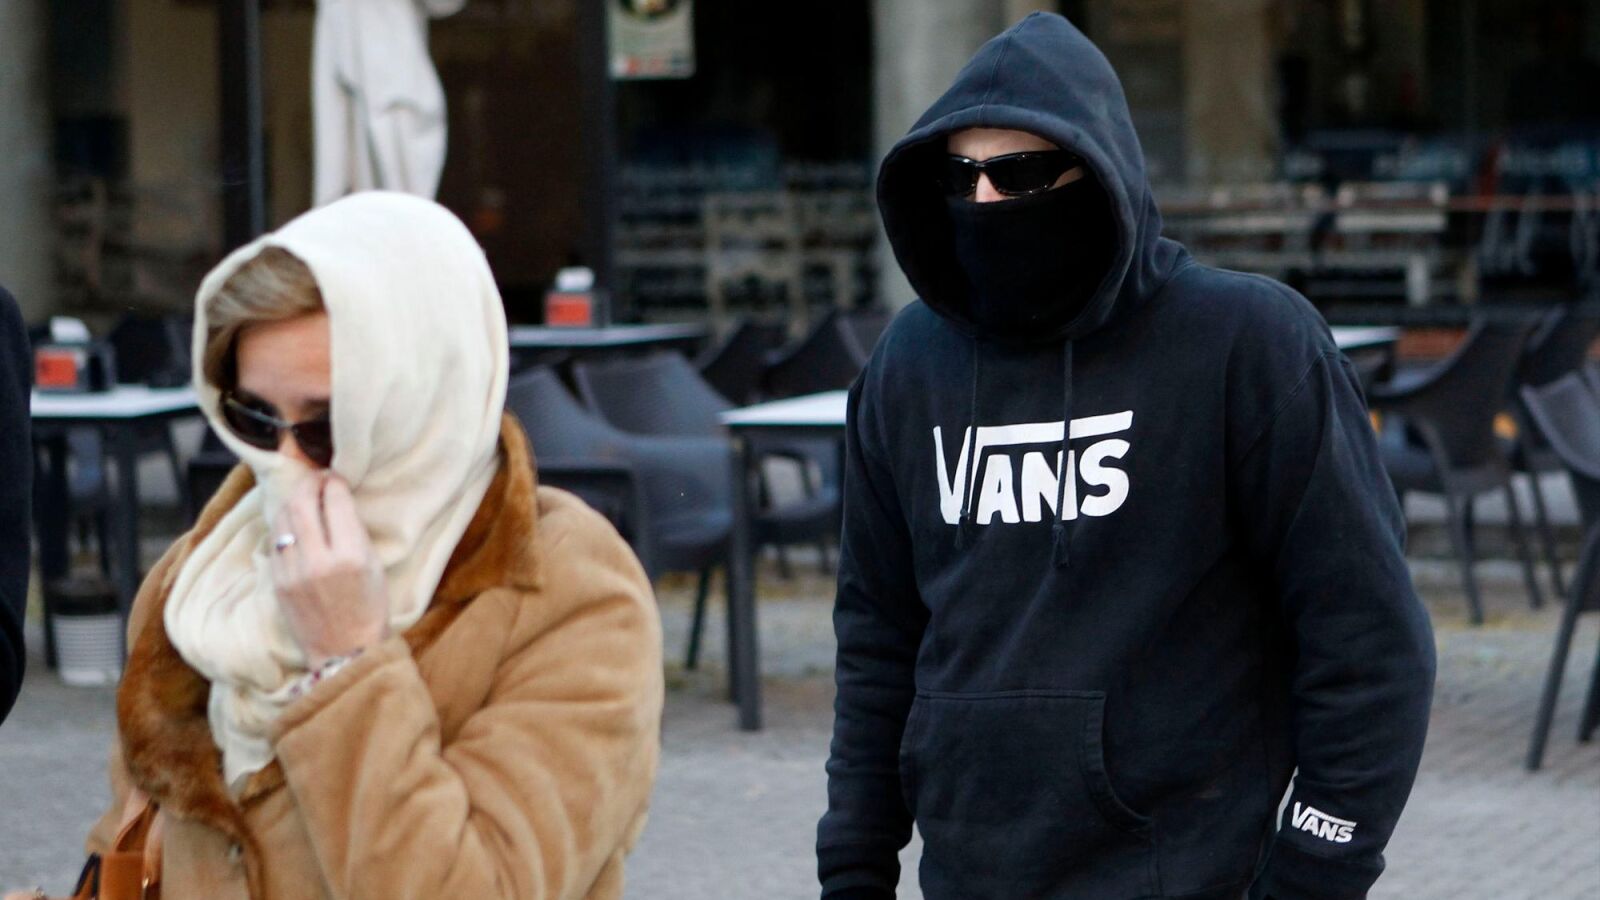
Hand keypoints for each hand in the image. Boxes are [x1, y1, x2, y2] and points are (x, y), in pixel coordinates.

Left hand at [270, 473, 388, 668]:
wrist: (345, 651)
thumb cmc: (369, 607)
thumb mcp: (373, 565)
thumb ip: (354, 531)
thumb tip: (335, 499)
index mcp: (349, 555)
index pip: (335, 501)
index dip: (334, 482)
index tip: (336, 477)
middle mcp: (317, 561)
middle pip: (302, 503)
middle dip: (309, 484)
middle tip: (317, 479)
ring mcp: (292, 572)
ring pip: (283, 519)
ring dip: (293, 501)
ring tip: (304, 498)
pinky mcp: (277, 582)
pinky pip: (276, 541)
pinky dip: (285, 526)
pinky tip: (295, 525)